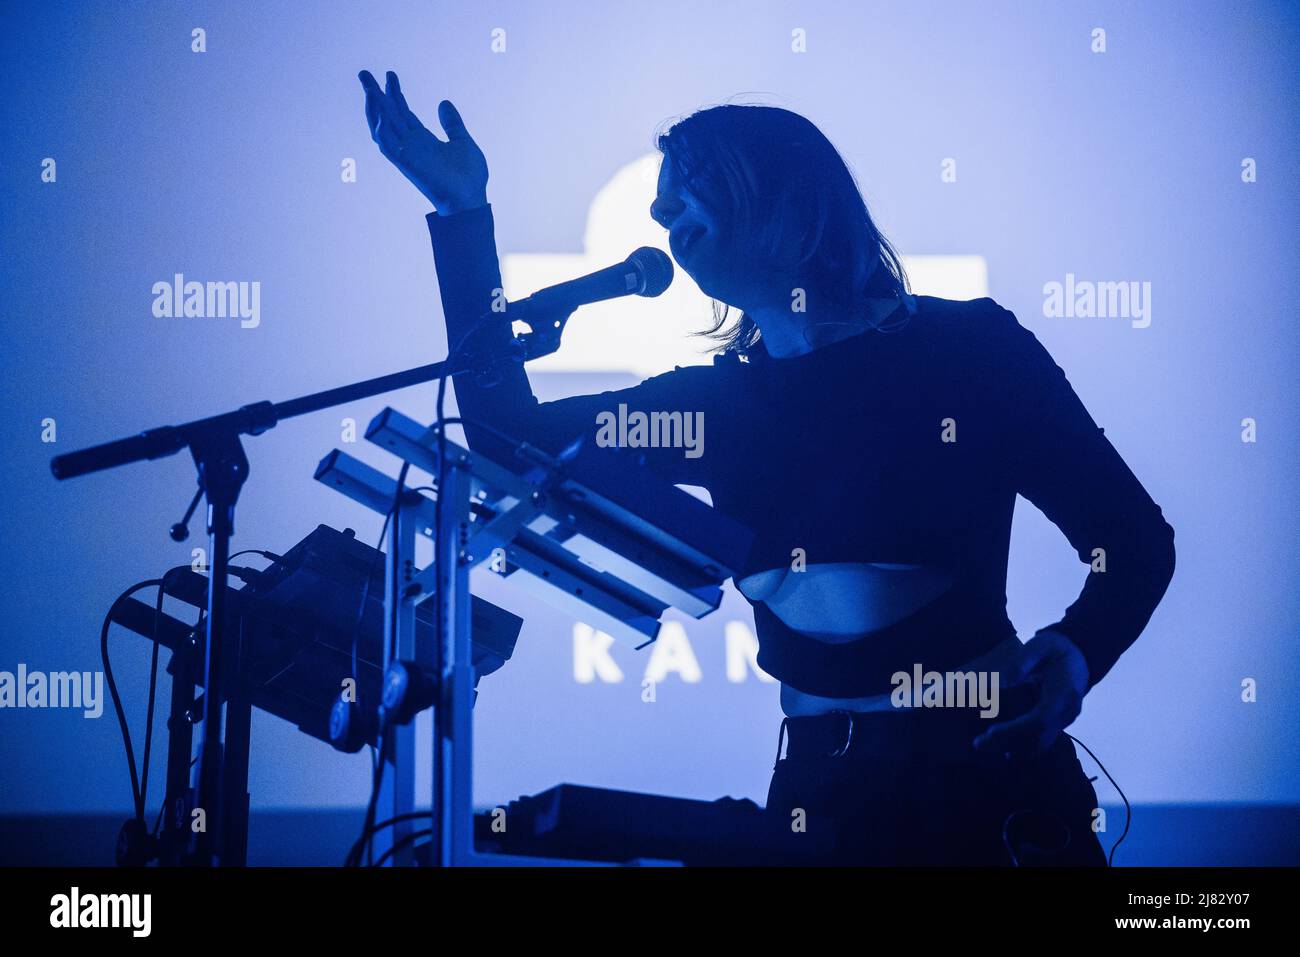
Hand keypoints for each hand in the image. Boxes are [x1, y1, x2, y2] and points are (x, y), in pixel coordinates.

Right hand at [358, 70, 487, 214]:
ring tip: (369, 88)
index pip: (402, 113)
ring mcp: (408, 154)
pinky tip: (381, 115)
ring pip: (383, 128)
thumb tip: (444, 103)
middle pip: (388, 115)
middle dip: (376, 95)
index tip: (389, 76)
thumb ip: (452, 123)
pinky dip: (382, 132)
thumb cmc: (469, 177)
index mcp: (423, 140)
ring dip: (374, 108)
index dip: (394, 95)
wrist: (471, 200)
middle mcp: (411, 145)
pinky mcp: (408, 164)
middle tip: (364, 74)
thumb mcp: (462, 141)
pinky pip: (389, 147)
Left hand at [966, 629, 1089, 759]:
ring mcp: (1065, 719)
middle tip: (977, 744)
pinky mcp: (1059, 723)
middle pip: (1038, 737)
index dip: (1014, 729)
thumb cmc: (1056, 648)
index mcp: (1064, 692)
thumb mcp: (1040, 645)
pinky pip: (1043, 741)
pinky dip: (1023, 747)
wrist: (1079, 655)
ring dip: (1013, 748)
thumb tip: (1003, 681)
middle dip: (1007, 742)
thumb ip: (1022, 662)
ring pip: (1041, 744)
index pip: (1039, 720)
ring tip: (985, 747)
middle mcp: (1068, 711)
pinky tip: (1002, 749)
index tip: (990, 732)